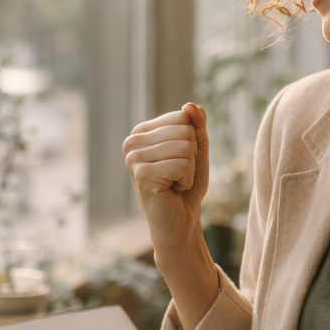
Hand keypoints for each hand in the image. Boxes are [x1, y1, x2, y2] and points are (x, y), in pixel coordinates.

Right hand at [122, 103, 208, 252]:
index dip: (192, 141)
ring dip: (190, 169)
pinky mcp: (142, 175)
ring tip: (174, 182)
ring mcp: (134, 158)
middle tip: (178, 175)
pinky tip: (173, 190)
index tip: (180, 161)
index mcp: (141, 132)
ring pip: (185, 146)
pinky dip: (187, 180)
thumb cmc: (186, 187)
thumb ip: (197, 126)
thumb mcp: (197, 151)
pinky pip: (183, 164)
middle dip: (192, 156)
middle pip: (185, 130)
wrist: (180, 223)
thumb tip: (191, 106)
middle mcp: (132, 142)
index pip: (182, 116)